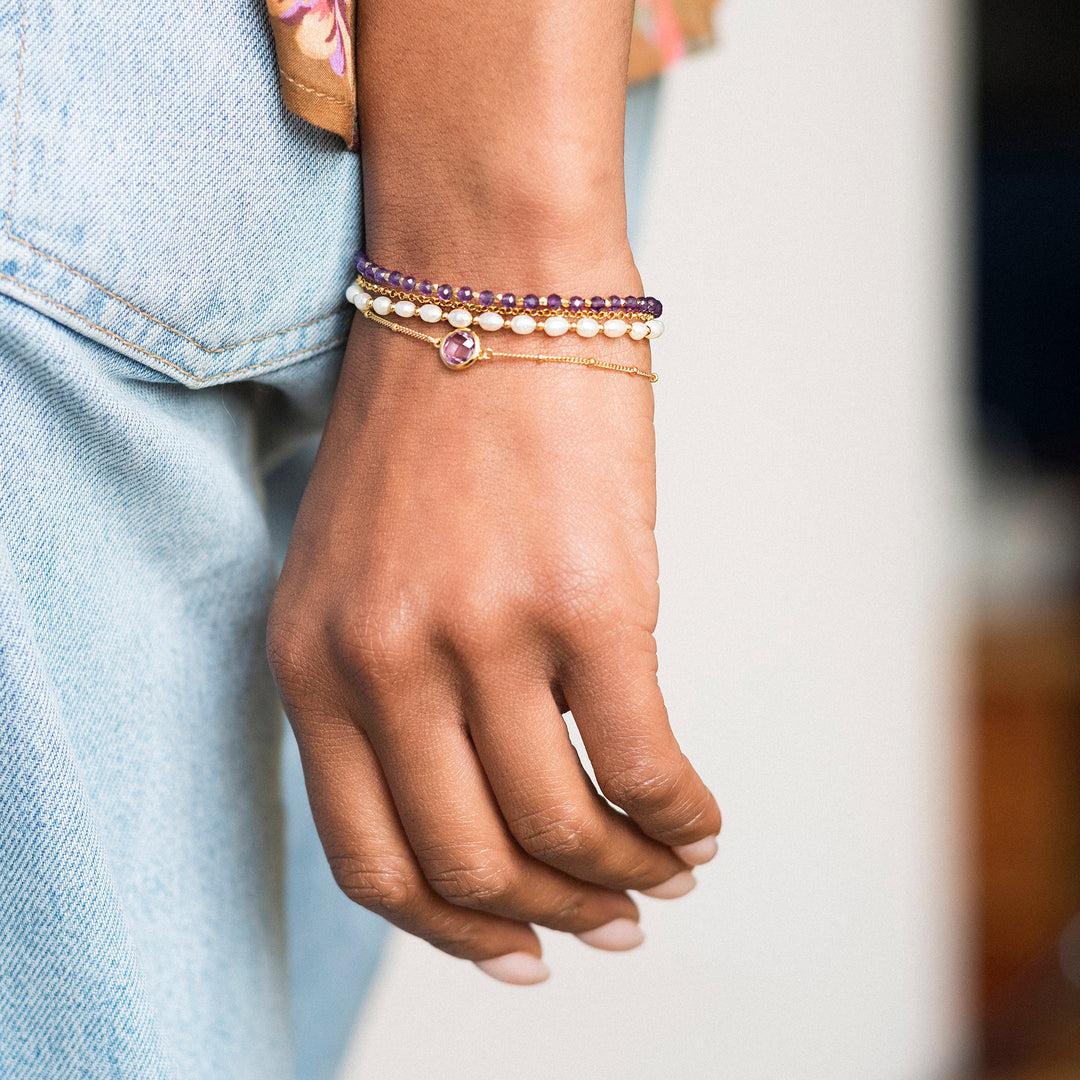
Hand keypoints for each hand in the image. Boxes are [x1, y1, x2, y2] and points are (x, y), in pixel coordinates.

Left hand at [267, 307, 720, 983]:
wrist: (487, 279)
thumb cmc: (433, 421)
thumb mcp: (358, 566)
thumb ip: (389, 684)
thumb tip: (493, 788)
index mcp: (309, 663)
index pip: (371, 860)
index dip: (454, 930)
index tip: (518, 949)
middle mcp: (381, 662)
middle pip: (472, 864)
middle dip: (551, 918)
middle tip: (611, 923)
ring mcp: (482, 634)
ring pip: (562, 830)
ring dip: (625, 875)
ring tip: (664, 873)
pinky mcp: (588, 601)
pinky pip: (644, 764)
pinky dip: (680, 817)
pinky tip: (701, 820)